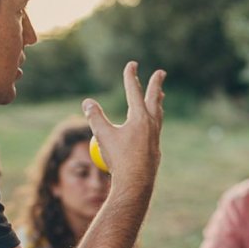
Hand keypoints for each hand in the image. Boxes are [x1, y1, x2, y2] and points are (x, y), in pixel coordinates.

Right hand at [81, 63, 164, 188]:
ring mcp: (155, 136)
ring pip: (158, 113)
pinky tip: (152, 125)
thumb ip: (95, 117)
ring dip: (158, 101)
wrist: (136, 183)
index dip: (131, 77)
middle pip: (154, 99)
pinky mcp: (155, 147)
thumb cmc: (119, 159)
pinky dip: (155, 120)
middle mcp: (151, 124)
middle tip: (161, 72)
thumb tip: (87, 102)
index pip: (134, 91)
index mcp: (139, 118)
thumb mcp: (103, 136)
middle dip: (156, 84)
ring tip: (160, 95)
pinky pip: (156, 128)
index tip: (132, 64)